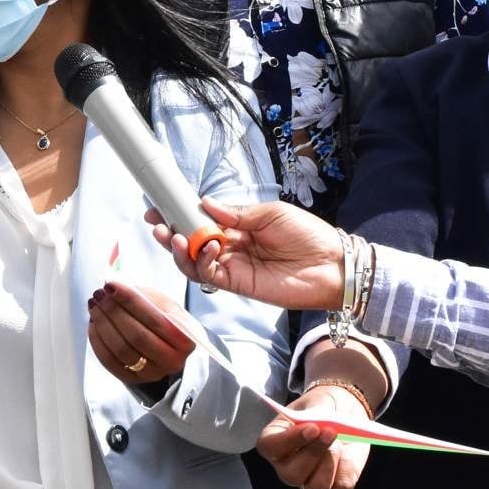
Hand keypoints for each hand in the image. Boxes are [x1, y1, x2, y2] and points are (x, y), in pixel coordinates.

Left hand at [87, 281, 196, 386]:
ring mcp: (152, 373)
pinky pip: (109, 361)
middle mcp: (172, 361)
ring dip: (103, 324)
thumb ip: (145, 297)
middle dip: (114, 311)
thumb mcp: (166, 306)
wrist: (169, 349)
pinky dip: (97, 340)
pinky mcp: (133, 380)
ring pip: (121, 349)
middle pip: (136, 336)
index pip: (154, 319)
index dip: (130, 300)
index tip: (111, 285)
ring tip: (95, 305)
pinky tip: (94, 323)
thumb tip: (116, 289)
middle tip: (99, 294)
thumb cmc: (167, 323)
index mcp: (185, 341)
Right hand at [148, 198, 343, 310]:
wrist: (332, 264)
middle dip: (170, 232)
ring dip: (179, 250)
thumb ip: (237, 213)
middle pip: (191, 242)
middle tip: (157, 224)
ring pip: (194, 262)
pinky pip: (210, 276)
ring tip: (173, 237)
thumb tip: (204, 203)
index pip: (201, 220)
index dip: (180, 214)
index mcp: (239, 226)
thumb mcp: (271, 213)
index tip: (160, 206)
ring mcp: (233, 267)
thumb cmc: (308, 234)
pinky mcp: (238, 285)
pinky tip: (207, 248)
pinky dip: (202, 262)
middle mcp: (231, 247)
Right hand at [256, 386, 370, 488]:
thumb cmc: (323, 407)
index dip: (290, 440)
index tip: (312, 428)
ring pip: (316, 487)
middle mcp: (286, 465)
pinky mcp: (333, 487)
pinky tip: (347, 453)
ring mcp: (308, 480)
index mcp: (274, 440)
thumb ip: (317, 411)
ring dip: (331, 463)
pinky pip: (341, 486)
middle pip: (292, 474)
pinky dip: (347, 468)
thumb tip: (322, 427)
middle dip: (314, 453)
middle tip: (331, 432)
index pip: (270, 447)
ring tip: (338, 443)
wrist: (344, 414)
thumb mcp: (318, 400)